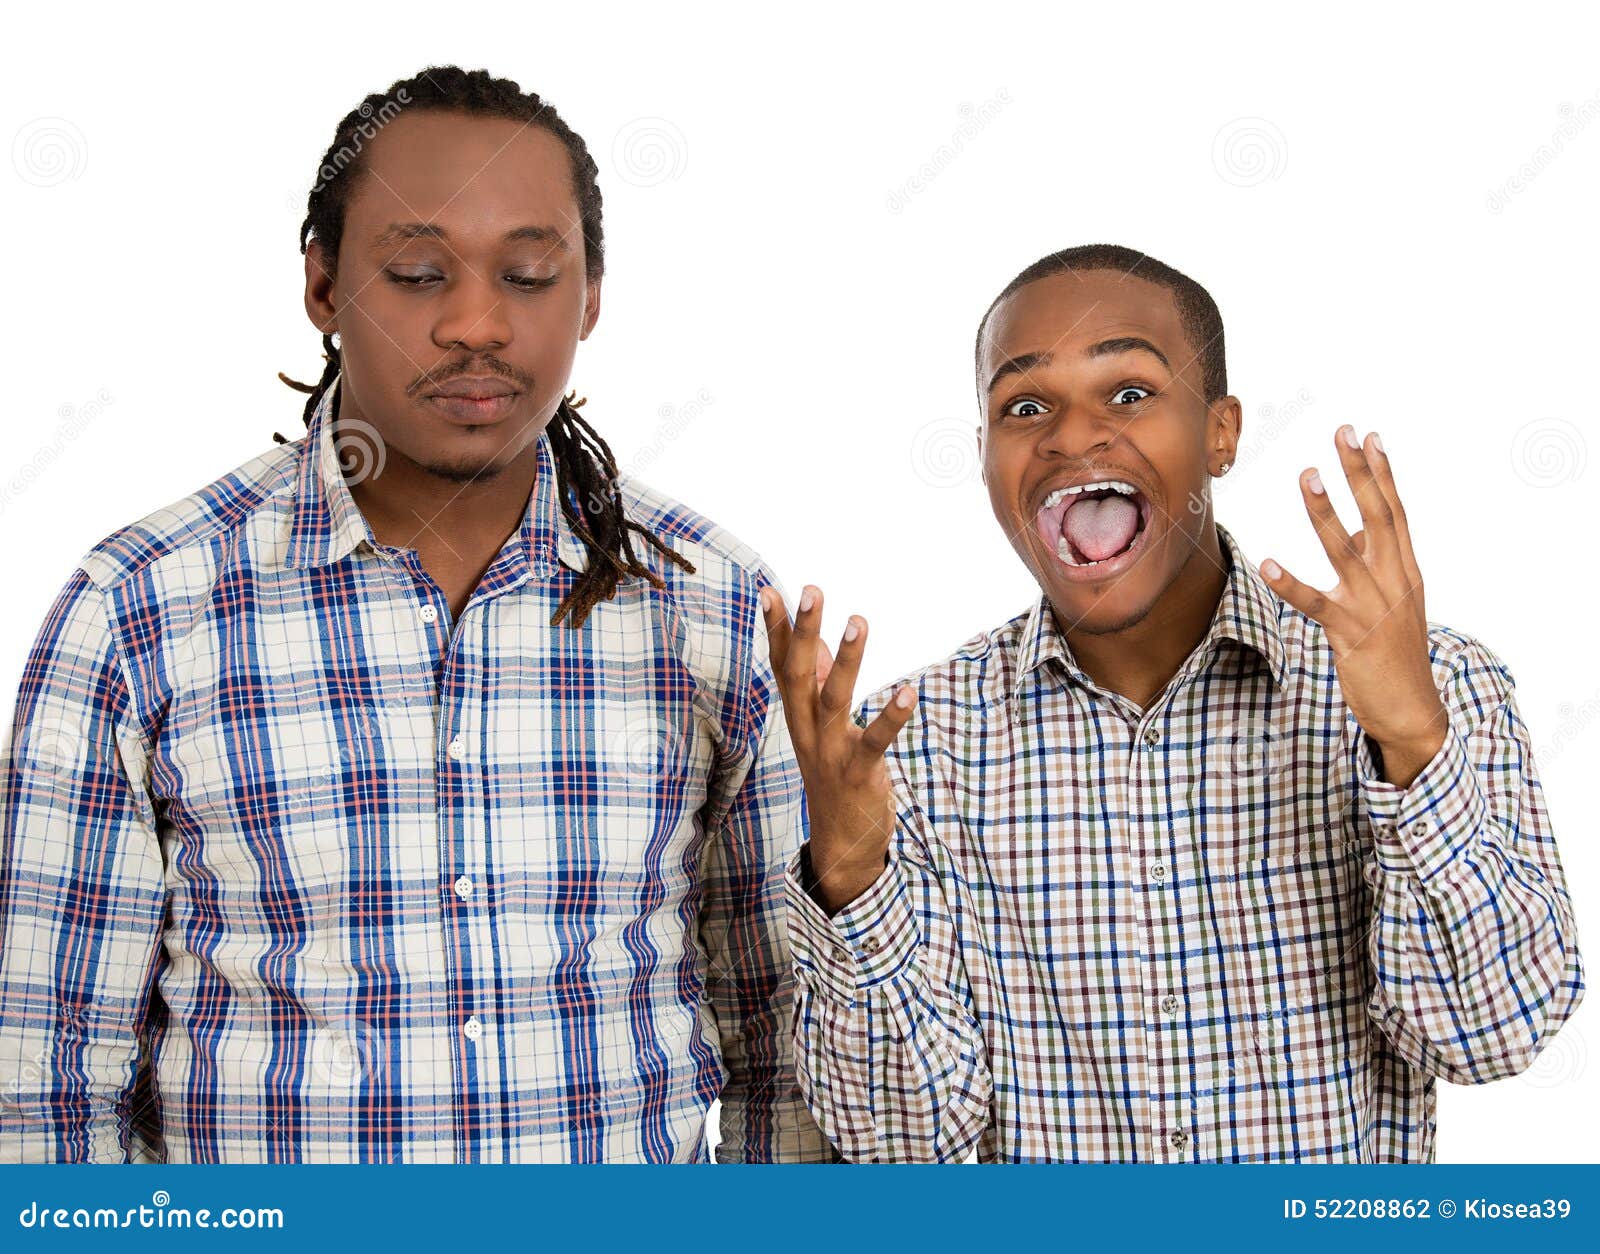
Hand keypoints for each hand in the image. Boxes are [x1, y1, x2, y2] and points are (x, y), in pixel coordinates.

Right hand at [760, 584, 918, 914]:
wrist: (841, 844)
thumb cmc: (834, 773)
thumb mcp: (820, 727)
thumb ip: (819, 684)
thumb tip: (817, 642)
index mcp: (797, 715)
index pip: (781, 665)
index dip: (775, 629)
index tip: (769, 589)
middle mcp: (806, 730)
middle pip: (799, 674)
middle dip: (802, 631)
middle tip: (810, 590)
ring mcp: (830, 752)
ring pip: (834, 700)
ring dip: (847, 660)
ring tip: (859, 621)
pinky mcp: (859, 772)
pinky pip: (874, 741)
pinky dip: (890, 717)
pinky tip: (907, 693)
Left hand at [1259, 425, 1448, 788]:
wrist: (1412, 711)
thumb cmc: (1396, 653)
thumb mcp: (1395, 601)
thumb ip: (1378, 562)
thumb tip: (1359, 527)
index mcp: (1405, 570)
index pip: (1395, 512)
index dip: (1382, 473)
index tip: (1368, 436)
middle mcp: (1394, 581)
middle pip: (1377, 516)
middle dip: (1359, 473)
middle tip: (1342, 433)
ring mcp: (1373, 607)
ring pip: (1346, 550)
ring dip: (1326, 511)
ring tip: (1308, 475)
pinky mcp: (1349, 634)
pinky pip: (1315, 603)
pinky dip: (1290, 582)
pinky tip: (1266, 562)